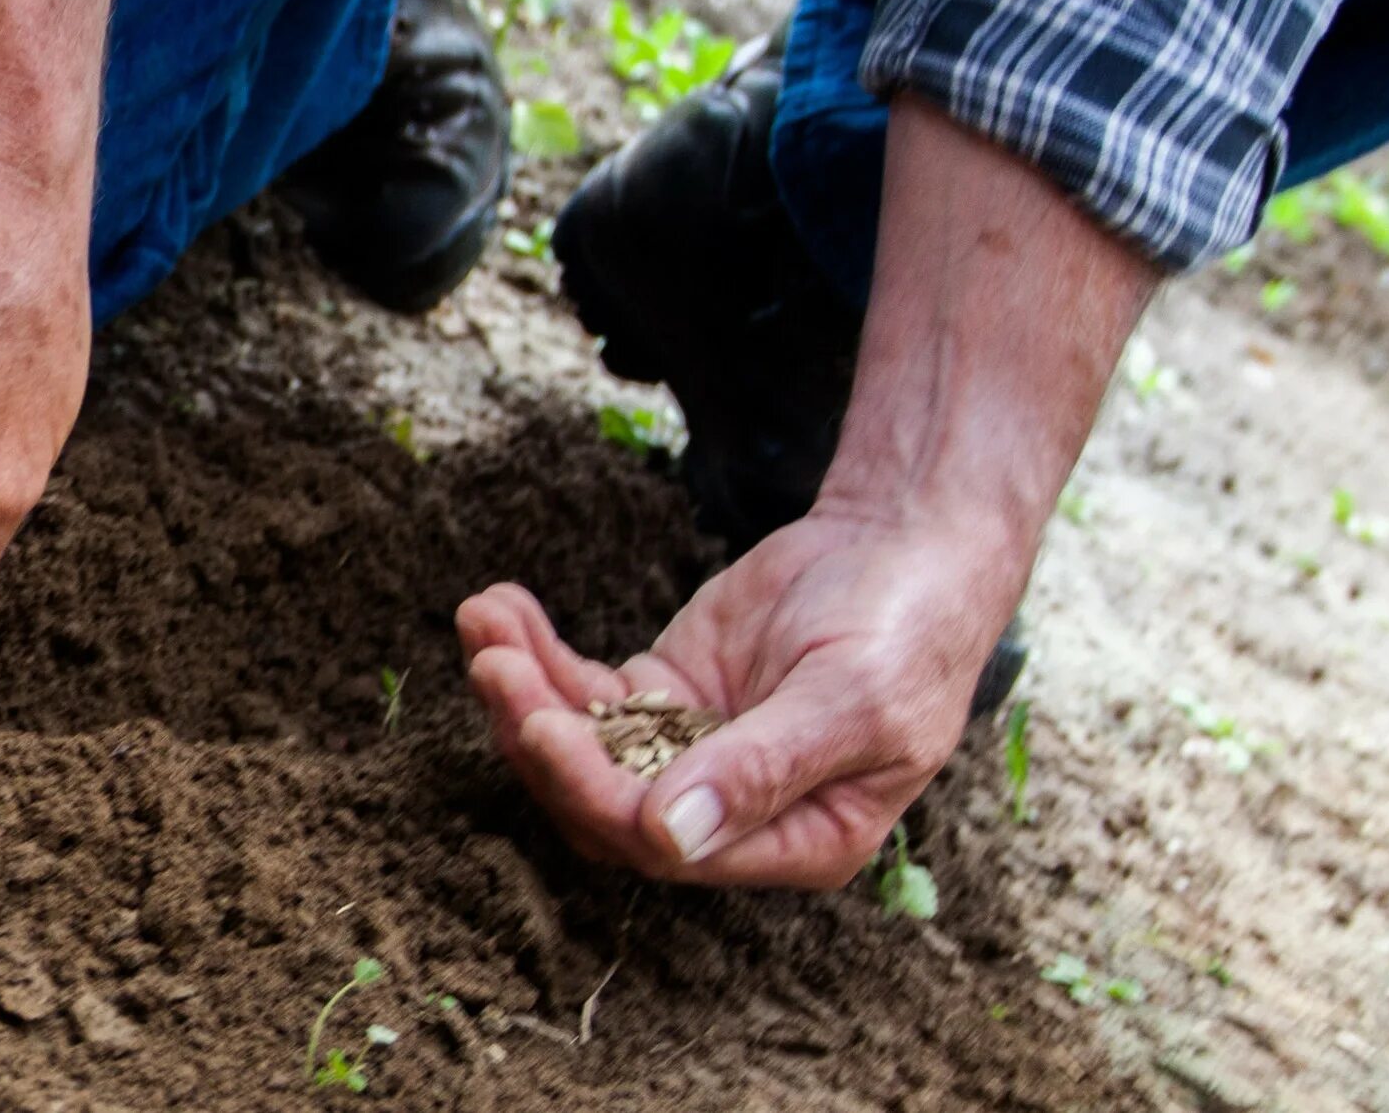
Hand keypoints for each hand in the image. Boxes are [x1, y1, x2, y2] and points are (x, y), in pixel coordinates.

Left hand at [457, 505, 1024, 886]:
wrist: (906, 545)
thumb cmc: (905, 631)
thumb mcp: (851, 701)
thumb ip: (762, 769)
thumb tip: (670, 837)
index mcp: (793, 842)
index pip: (667, 844)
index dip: (595, 791)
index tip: (543, 724)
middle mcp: (730, 814)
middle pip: (604, 801)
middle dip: (539, 736)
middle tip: (492, 666)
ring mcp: (687, 751)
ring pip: (582, 744)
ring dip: (523, 689)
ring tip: (482, 619)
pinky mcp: (663, 693)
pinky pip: (584, 688)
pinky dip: (538, 652)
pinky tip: (501, 606)